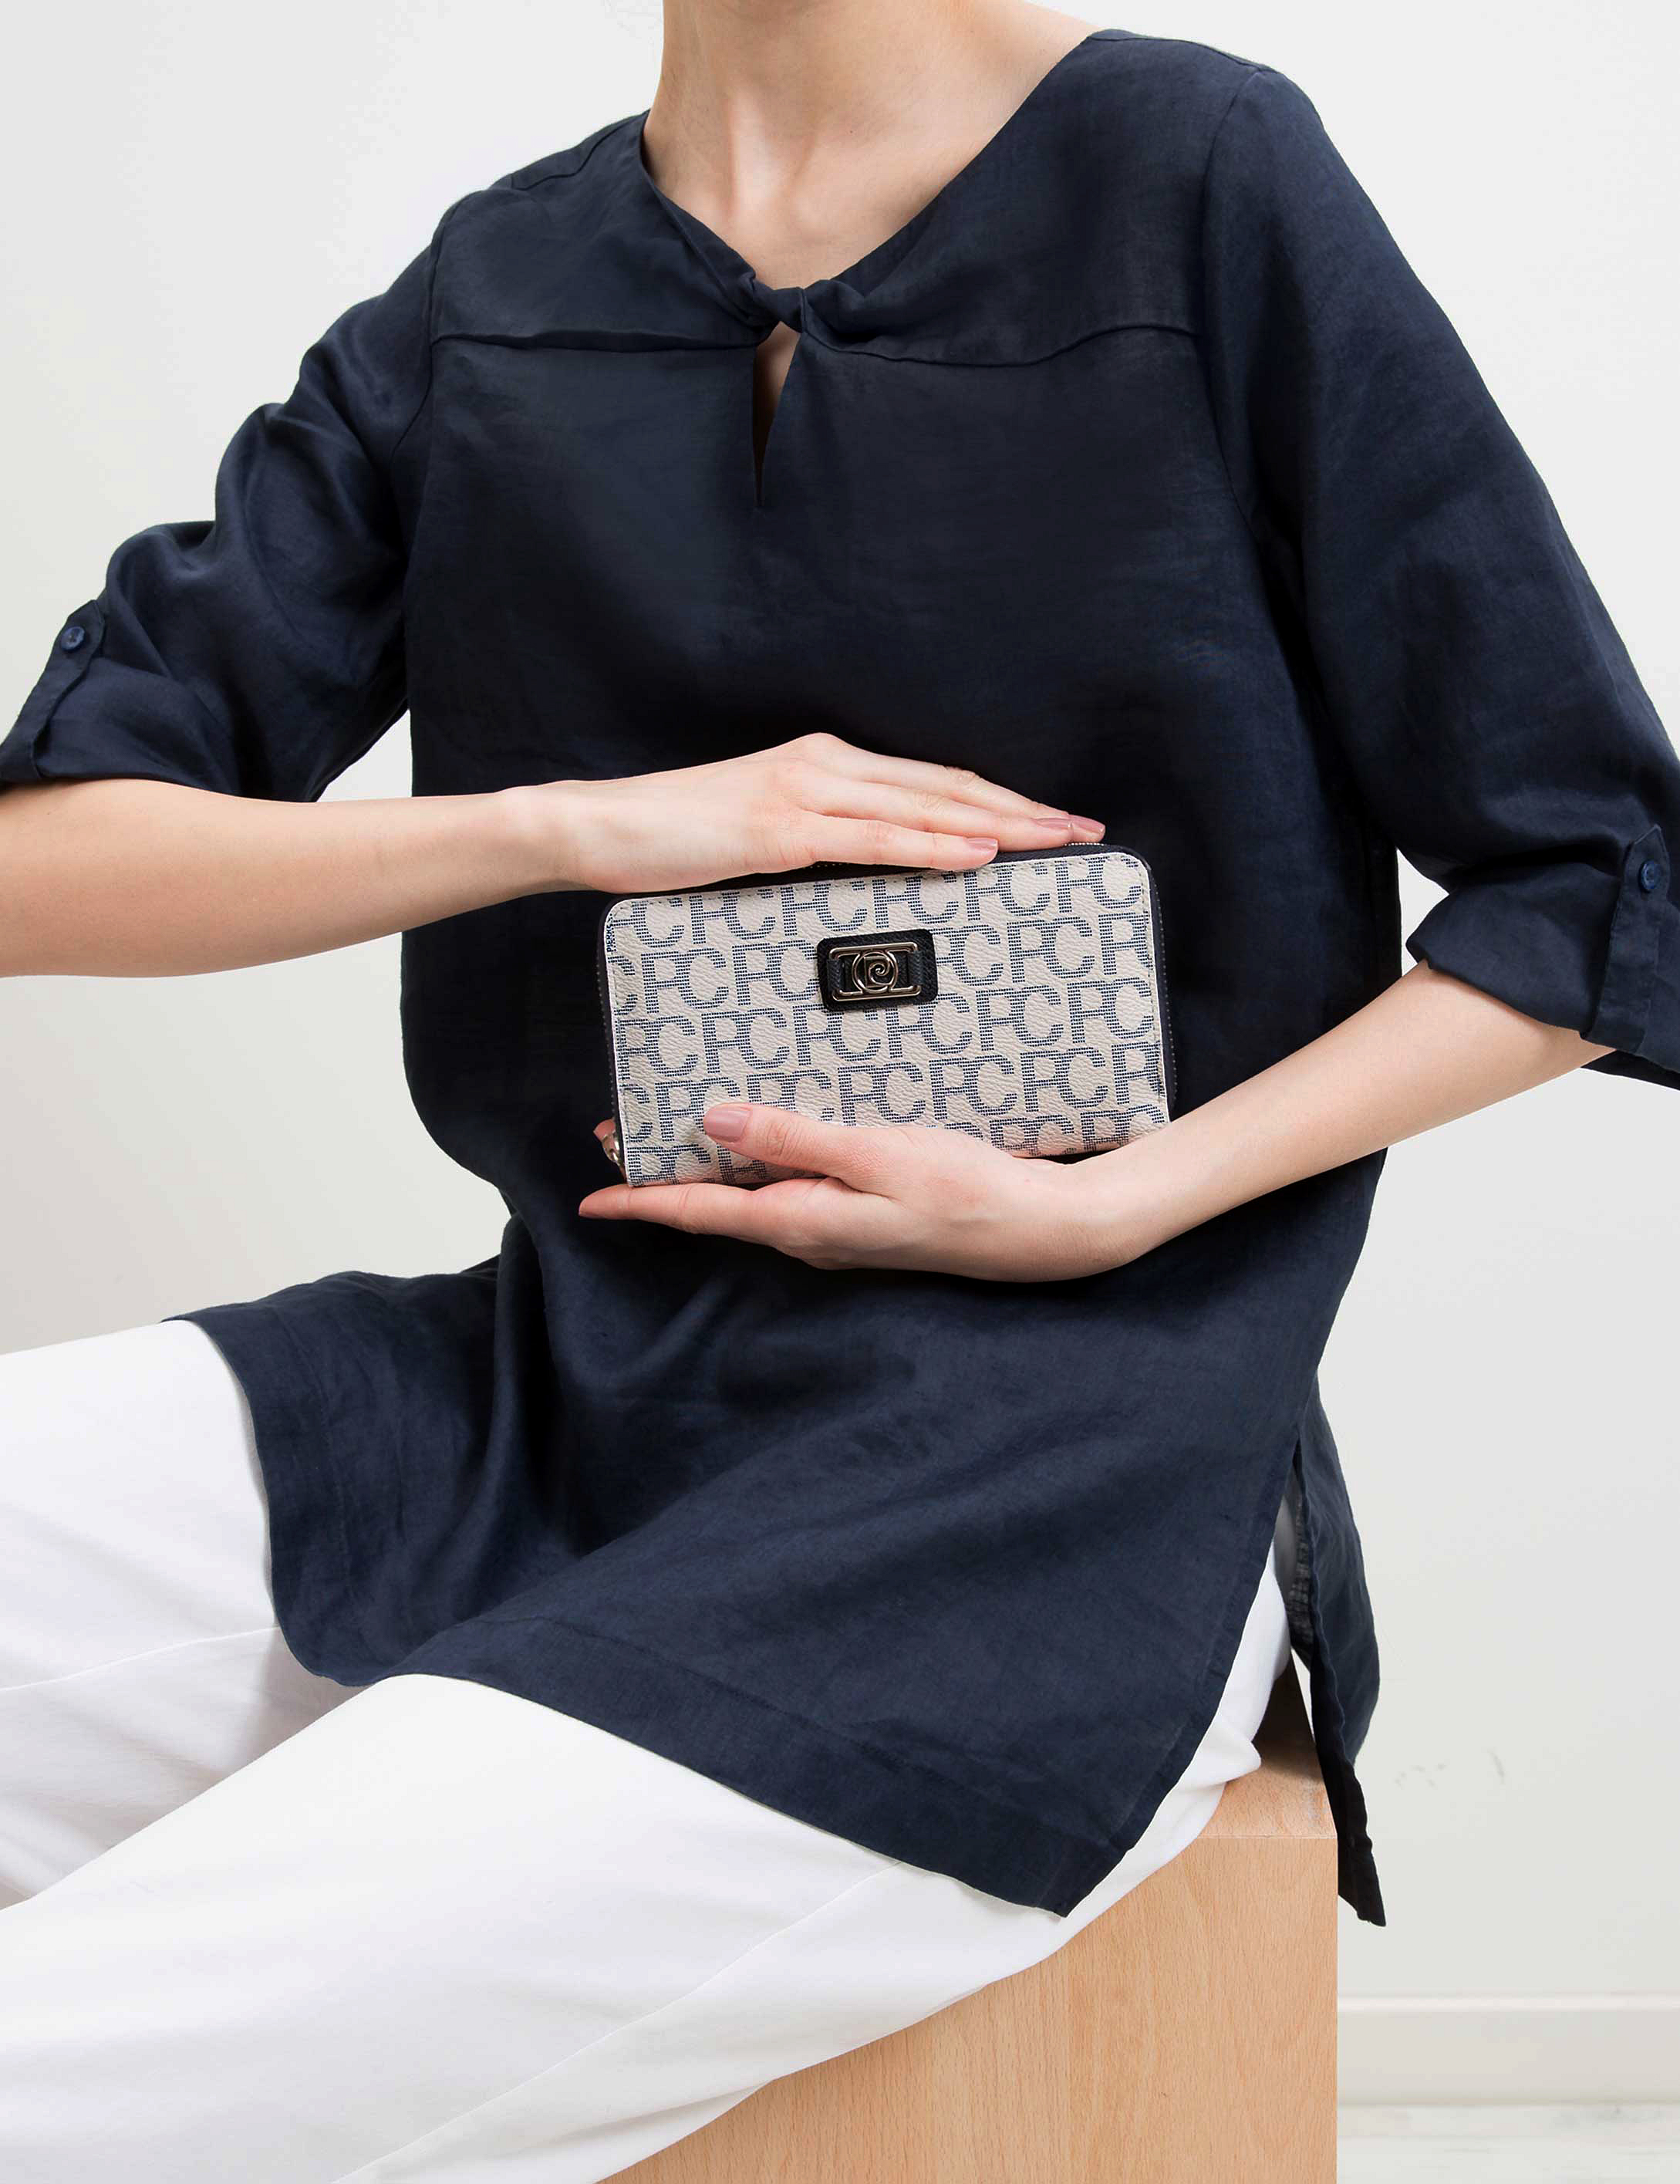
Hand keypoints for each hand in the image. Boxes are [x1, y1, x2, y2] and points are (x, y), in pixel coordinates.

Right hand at [506, 731, 1103, 895]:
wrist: (601, 830)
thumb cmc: (676, 841)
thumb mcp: (762, 836)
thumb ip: (820, 843)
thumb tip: (872, 877)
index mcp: (826, 764)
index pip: (935, 781)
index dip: (1002, 800)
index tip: (1055, 823)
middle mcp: (826, 767)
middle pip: (948, 786)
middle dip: (1025, 811)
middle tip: (1086, 833)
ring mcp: (805, 794)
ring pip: (926, 807)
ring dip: (1000, 826)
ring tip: (1056, 843)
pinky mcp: (781, 830)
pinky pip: (875, 839)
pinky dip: (935, 846)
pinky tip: (979, 855)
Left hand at [578, 1103, 1158, 1280]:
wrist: (1043, 1230)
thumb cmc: (966, 1192)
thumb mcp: (876, 1156)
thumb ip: (794, 1138)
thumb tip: (713, 1122)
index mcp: (803, 1222)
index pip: (701, 1212)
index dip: (640, 1200)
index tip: (589, 1194)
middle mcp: (811, 1235)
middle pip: (719, 1204)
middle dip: (664, 1174)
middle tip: (618, 1133)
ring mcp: (839, 1231)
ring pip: (755, 1197)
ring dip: (713, 1166)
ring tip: (675, 1127)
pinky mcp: (866, 1218)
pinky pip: (795, 1190)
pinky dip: (764, 1162)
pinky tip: (766, 1136)